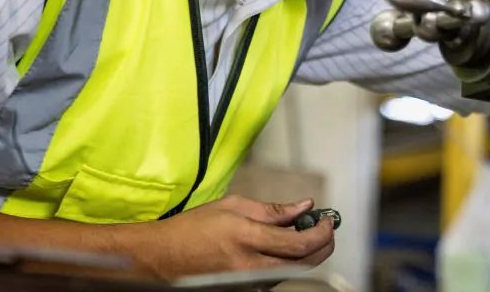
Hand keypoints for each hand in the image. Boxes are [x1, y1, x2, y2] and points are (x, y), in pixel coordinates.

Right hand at [128, 195, 334, 279]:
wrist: (161, 259)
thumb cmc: (193, 229)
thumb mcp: (233, 206)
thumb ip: (273, 210)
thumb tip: (305, 207)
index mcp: (248, 239)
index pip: (300, 243)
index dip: (322, 232)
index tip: (328, 220)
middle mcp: (250, 267)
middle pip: (304, 264)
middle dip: (324, 246)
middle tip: (327, 229)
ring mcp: (248, 283)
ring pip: (293, 273)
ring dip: (308, 254)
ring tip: (305, 233)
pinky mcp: (244, 290)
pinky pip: (276, 279)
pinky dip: (289, 263)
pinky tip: (285, 248)